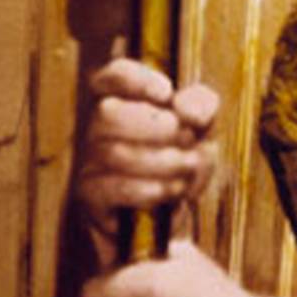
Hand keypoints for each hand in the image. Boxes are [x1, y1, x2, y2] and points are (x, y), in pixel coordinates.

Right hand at [77, 55, 218, 266]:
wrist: (176, 219)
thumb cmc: (183, 165)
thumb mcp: (205, 130)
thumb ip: (202, 106)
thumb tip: (185, 108)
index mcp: (125, 103)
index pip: (111, 77)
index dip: (134, 78)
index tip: (166, 92)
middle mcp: (100, 130)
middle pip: (107, 113)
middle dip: (157, 127)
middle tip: (186, 139)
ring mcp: (91, 163)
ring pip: (115, 153)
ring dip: (163, 161)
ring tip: (187, 168)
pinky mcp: (91, 198)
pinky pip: (112, 188)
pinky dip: (150, 188)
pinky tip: (171, 190)